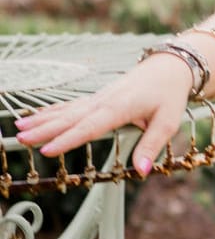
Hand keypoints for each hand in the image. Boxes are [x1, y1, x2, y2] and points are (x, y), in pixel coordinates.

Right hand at [14, 56, 193, 176]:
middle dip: (45, 129)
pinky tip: (36, 116)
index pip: (90, 126)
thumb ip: (151, 146)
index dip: (68, 139)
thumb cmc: (170, 94)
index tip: (47, 149)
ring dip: (42, 120)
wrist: (170, 67)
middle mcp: (105, 101)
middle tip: (20, 138)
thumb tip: (141, 171)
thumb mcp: (167, 121)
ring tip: (19, 128)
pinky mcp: (98, 98)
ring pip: (67, 110)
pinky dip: (52, 111)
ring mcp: (99, 98)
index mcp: (120, 108)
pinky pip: (71, 106)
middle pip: (71, 118)